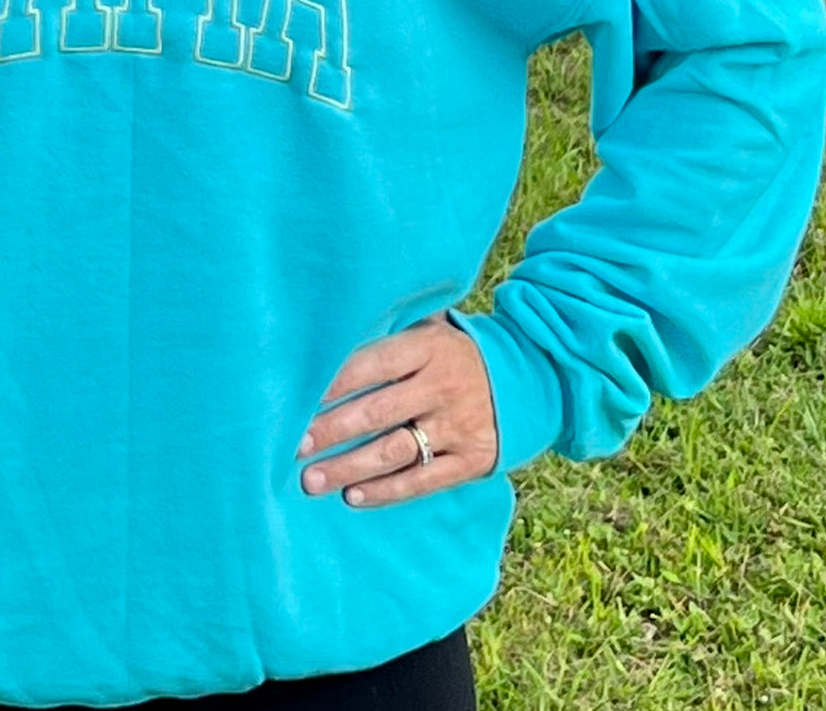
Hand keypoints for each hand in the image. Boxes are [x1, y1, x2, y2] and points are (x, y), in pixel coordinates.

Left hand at [296, 310, 497, 507]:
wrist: (530, 378)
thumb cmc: (455, 352)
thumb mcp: (432, 329)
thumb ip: (390, 332)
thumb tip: (331, 332)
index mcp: (429, 348)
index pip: (374, 364)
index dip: (335, 382)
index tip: (298, 398)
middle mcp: (443, 387)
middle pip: (378, 412)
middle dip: (332, 430)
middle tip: (295, 446)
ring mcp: (459, 426)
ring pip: (395, 451)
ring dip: (350, 467)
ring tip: (312, 480)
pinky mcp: (472, 460)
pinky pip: (423, 480)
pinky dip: (387, 490)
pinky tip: (354, 496)